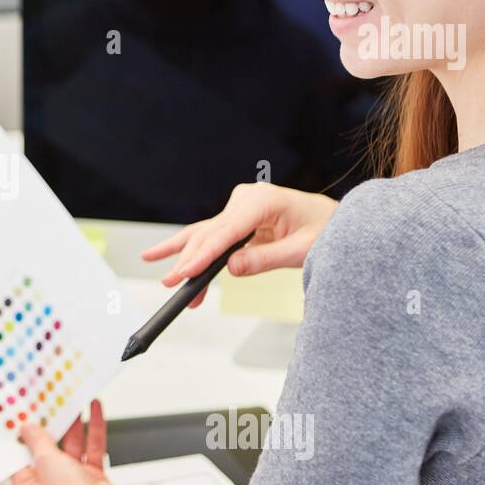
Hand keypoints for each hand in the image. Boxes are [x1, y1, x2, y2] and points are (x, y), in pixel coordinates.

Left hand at [12, 400, 121, 484]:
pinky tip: (94, 411)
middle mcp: (48, 483)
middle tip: (51, 403)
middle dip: (52, 425)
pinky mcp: (91, 477)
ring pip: (72, 445)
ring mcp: (71, 480)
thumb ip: (38, 441)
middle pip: (48, 448)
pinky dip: (94, 430)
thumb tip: (27, 428)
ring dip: (75, 424)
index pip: (21, 455)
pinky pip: (91, 448)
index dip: (23, 434)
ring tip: (75, 401)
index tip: (23, 414)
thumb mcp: (45, 461)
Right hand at [141, 182, 337, 308]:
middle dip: (188, 260)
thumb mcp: (303, 249)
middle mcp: (246, 200)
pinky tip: (165, 256)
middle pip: (210, 233)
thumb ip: (267, 258)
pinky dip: (193, 252)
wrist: (333, 220)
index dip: (204, 255)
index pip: (226, 231)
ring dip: (182, 254)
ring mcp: (239, 208)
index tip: (186, 273)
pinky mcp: (237, 220)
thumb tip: (232, 268)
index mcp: (263, 201)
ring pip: (204, 234)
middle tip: (170, 283)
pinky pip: (211, 237)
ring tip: (151, 262)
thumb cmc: (325, 230)